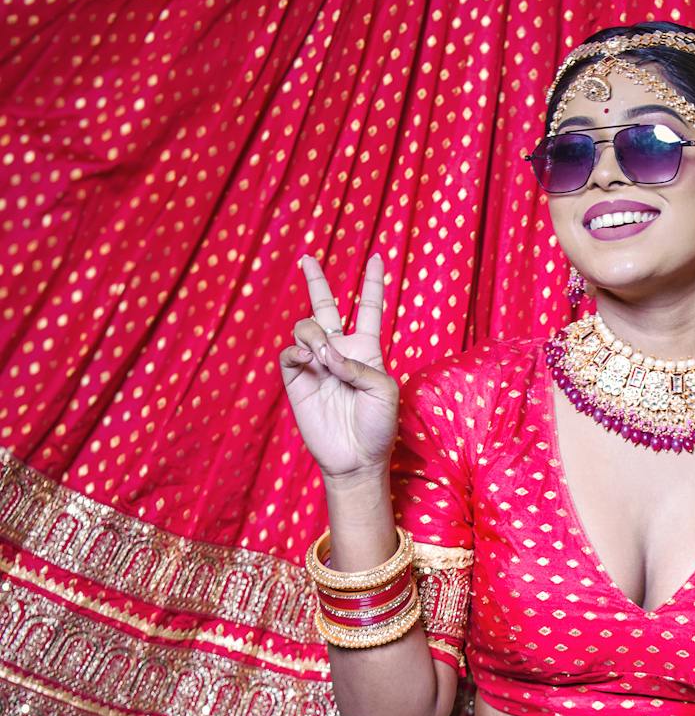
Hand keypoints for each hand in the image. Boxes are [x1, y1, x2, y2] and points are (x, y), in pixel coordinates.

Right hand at [279, 252, 398, 480]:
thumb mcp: (384, 391)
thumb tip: (324, 353)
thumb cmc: (378, 426)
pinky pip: (289, 354)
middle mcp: (340, 351)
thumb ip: (358, 364)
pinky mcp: (297, 381)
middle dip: (316, 281)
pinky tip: (309, 359)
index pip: (369, 308)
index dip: (374, 283)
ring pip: (305, 327)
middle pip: (325, 307)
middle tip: (307, 259)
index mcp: (367, 349)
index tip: (378, 257)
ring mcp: (316, 364)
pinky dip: (296, 350)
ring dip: (313, 334)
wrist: (356, 458)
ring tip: (322, 356)